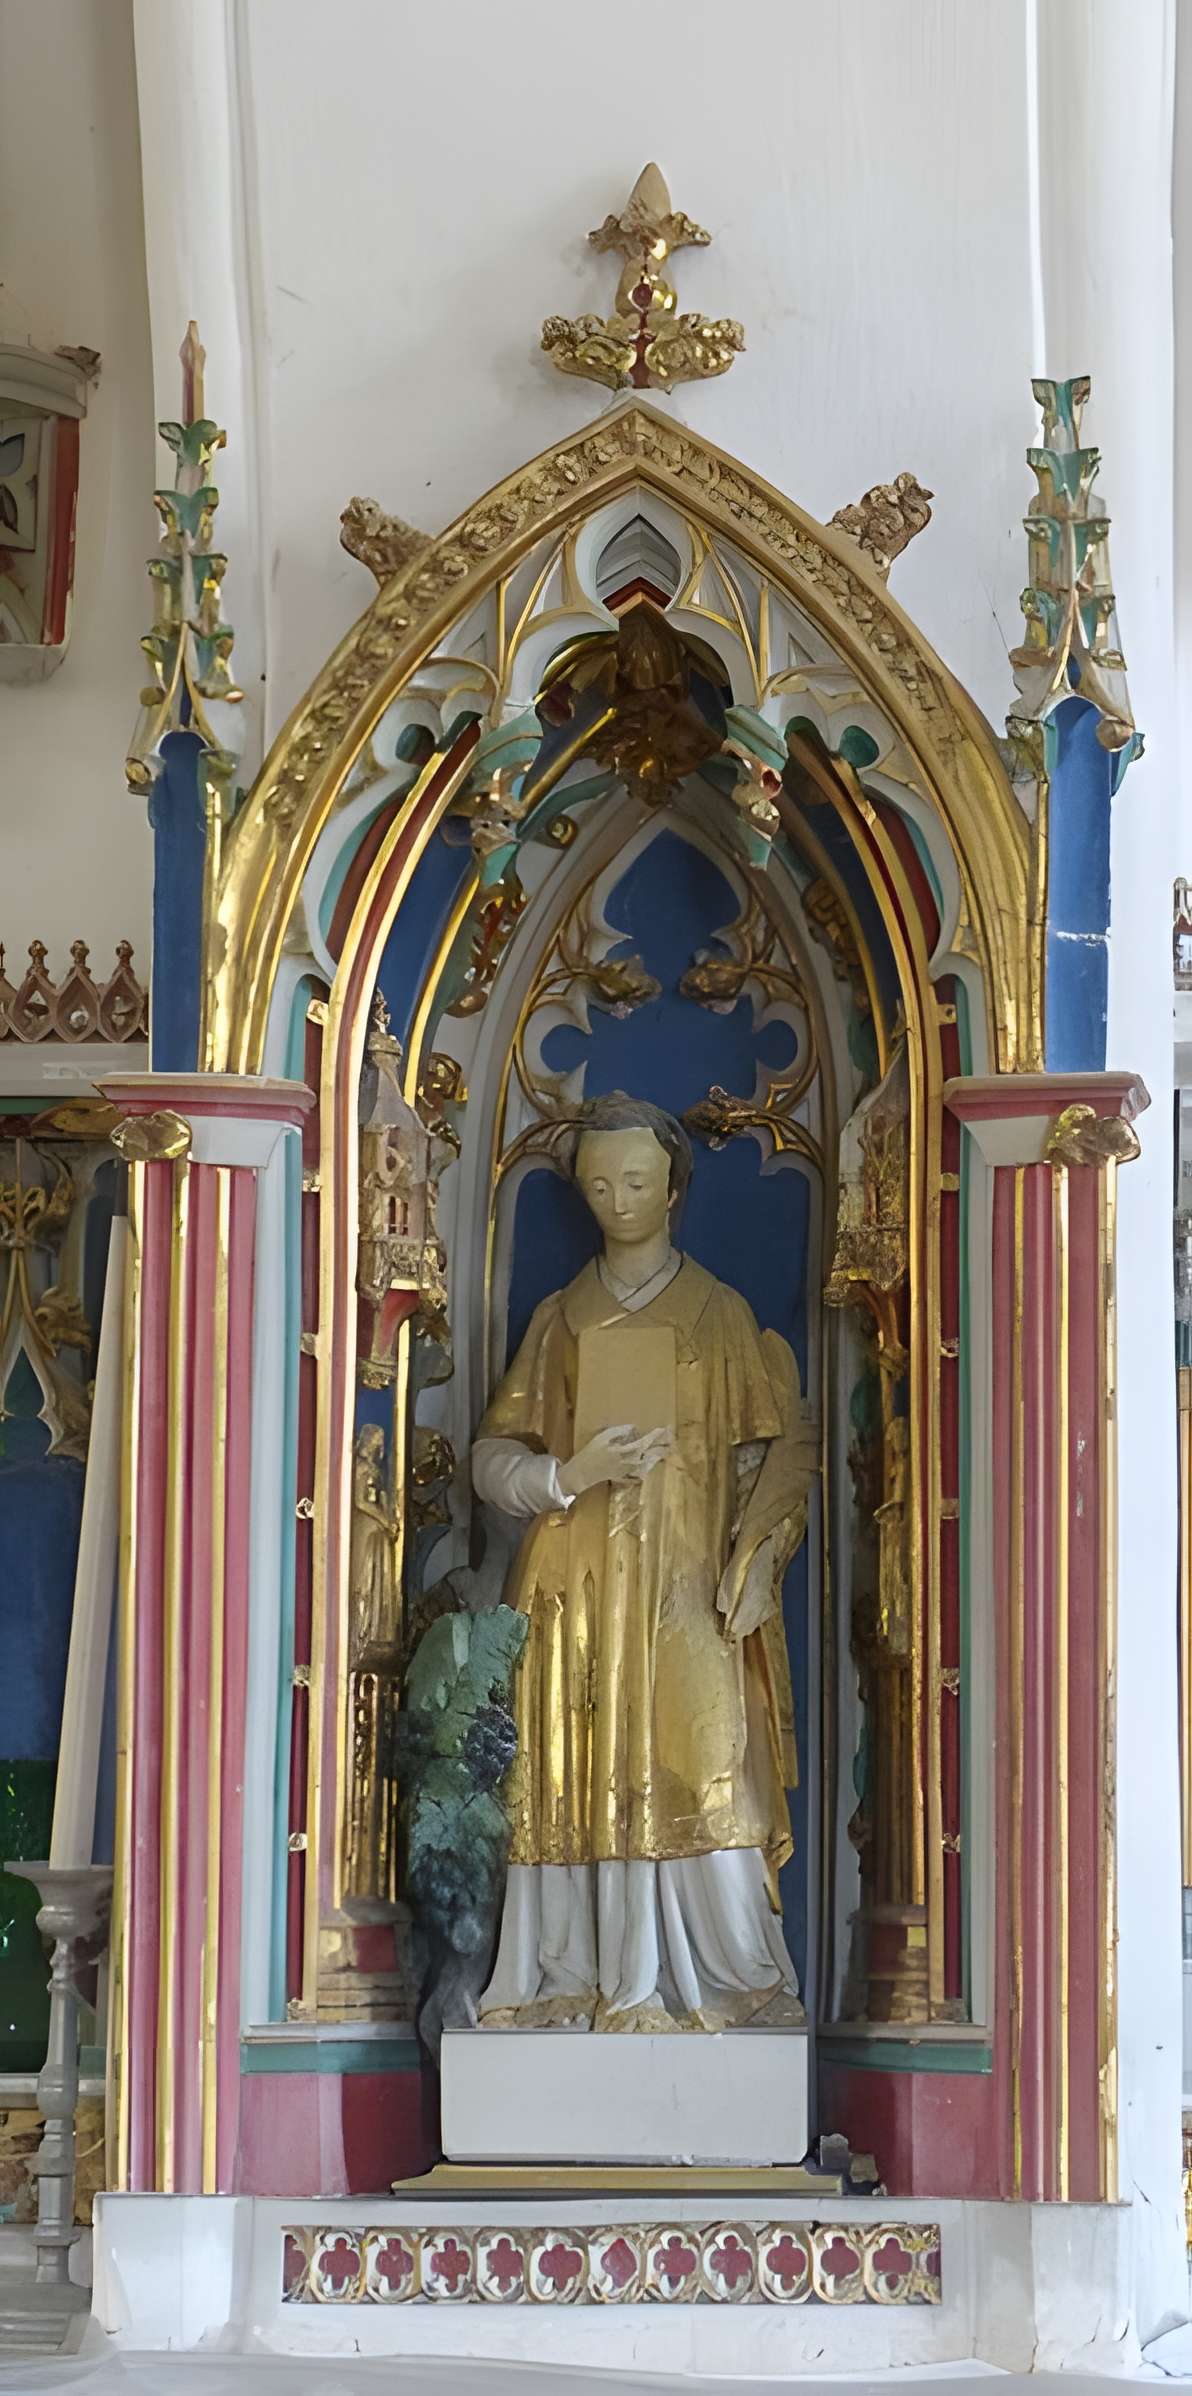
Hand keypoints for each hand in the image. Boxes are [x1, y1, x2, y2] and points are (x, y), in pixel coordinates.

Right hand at [558, 1423, 672, 1499]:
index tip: (663, 1430)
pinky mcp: (621, 1476)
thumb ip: (618, 1432)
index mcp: (623, 1452)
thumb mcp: (602, 1438)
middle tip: (672, 1443)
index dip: (654, 1437)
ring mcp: (626, 1471)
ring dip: (654, 1459)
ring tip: (664, 1453)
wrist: (582, 1472)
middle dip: (660, 1448)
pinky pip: (635, 1475)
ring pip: (645, 1465)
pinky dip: (642, 1473)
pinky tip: (647, 1472)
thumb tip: (633, 1428)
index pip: (643, 1443)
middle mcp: (628, 1463)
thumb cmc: (590, 1453)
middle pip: (648, 1455)